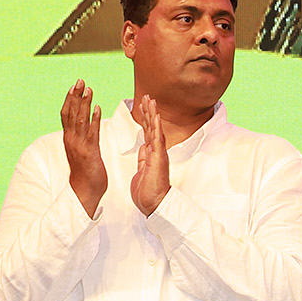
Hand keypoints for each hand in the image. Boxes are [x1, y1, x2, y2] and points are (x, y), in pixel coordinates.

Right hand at [61, 80, 104, 216]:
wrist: (84, 191)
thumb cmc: (86, 172)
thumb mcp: (80, 151)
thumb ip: (80, 138)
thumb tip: (81, 126)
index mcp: (69, 138)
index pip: (67, 114)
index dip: (71, 99)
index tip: (75, 85)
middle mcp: (71, 139)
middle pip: (71, 112)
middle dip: (76, 95)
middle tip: (81, 80)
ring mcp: (79, 145)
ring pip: (80, 120)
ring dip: (84, 103)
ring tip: (89, 89)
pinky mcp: (90, 152)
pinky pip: (92, 133)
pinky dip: (94, 120)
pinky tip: (98, 108)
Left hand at [130, 94, 168, 215]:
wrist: (154, 203)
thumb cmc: (148, 191)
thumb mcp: (142, 171)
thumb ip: (144, 158)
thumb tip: (144, 148)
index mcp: (151, 154)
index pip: (147, 132)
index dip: (145, 119)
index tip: (143, 106)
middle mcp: (156, 151)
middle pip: (152, 127)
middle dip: (149, 111)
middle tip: (147, 97)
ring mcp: (159, 154)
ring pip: (155, 129)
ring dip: (152, 114)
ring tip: (150, 100)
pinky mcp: (159, 158)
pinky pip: (157, 139)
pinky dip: (156, 126)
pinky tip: (155, 116)